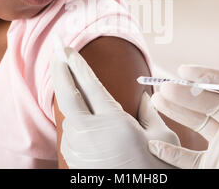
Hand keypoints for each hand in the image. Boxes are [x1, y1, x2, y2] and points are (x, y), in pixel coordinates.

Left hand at [50, 46, 180, 168]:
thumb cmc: (155, 169)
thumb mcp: (162, 139)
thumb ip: (151, 113)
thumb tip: (146, 96)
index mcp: (113, 122)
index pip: (89, 84)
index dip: (77, 63)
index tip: (67, 48)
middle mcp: (89, 132)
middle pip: (67, 93)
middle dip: (60, 67)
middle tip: (56, 48)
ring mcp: (76, 147)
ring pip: (67, 111)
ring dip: (66, 90)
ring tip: (64, 71)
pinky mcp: (73, 158)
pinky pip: (70, 128)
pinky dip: (71, 112)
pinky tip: (75, 105)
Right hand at [148, 65, 218, 167]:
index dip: (205, 77)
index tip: (184, 71)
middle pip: (206, 104)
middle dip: (184, 94)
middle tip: (164, 87)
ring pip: (196, 125)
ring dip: (175, 113)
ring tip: (156, 100)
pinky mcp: (216, 167)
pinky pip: (189, 160)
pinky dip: (171, 154)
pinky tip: (156, 145)